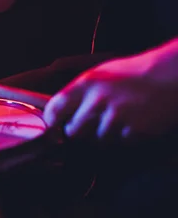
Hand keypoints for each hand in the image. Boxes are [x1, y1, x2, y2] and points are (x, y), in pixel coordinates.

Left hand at [43, 48, 177, 140]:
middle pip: (73, 132)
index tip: (53, 125)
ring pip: (97, 140)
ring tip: (118, 119)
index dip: (52, 120)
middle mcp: (98, 100)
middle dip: (78, 132)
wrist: (170, 76)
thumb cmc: (133, 74)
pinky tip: (132, 123)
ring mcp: (117, 117)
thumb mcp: (101, 74)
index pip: (55, 108)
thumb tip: (57, 112)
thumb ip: (79, 93)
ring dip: (103, 136)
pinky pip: (119, 143)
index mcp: (87, 83)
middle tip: (88, 126)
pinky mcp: (134, 131)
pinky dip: (123, 138)